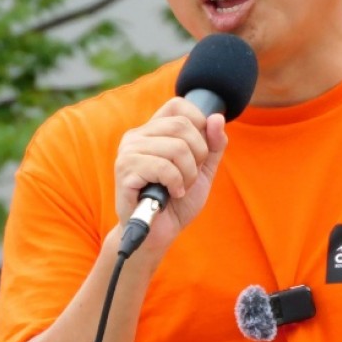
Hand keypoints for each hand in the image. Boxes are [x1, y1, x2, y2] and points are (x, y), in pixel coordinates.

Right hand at [114, 97, 227, 255]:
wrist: (158, 235)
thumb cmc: (177, 201)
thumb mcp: (203, 170)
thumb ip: (213, 144)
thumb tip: (217, 117)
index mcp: (153, 130)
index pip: (179, 105)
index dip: (198, 124)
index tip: (199, 152)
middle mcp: (136, 136)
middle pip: (183, 126)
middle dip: (198, 155)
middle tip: (190, 177)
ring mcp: (128, 152)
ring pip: (176, 147)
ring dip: (188, 174)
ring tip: (180, 188)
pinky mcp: (125, 171)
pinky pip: (163, 167)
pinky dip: (176, 183)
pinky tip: (171, 194)